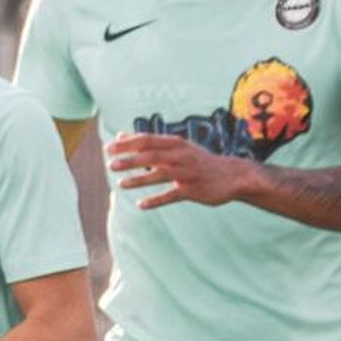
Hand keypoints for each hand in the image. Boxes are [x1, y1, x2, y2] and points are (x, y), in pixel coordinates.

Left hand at [105, 131, 255, 210]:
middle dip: (130, 160)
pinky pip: (171, 195)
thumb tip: (120, 136)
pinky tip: (140, 205)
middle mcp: (182, 156)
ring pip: (160, 174)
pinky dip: (155, 200)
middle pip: (152, 155)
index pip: (147, 140)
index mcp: (176, 143)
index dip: (127, 144)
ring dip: (139, 179)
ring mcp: (188, 173)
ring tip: (121, 184)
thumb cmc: (198, 161)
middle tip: (110, 165)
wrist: (232, 175)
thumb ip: (148, 143)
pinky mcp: (193, 190)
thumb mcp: (176, 147)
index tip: (108, 148)